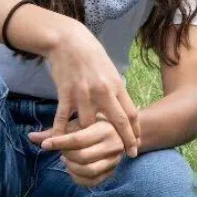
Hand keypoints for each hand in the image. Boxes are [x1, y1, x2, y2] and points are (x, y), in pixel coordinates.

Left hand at [29, 117, 123, 187]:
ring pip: (88, 171)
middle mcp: (114, 145)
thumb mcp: (77, 123)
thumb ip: (55, 131)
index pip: (78, 139)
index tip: (44, 145)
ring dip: (71, 167)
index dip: (59, 143)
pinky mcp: (112, 172)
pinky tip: (72, 168)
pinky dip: (77, 178)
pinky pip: (92, 182)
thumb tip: (30, 137)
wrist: (119, 131)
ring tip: (66, 159)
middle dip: (66, 155)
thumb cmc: (93, 124)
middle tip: (61, 150)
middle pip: (82, 157)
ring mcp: (115, 160)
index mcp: (106, 129)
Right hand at [41, 15, 140, 156]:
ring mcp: (83, 94)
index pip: (131, 113)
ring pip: (88, 125)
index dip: (136, 131)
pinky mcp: (65, 94)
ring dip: (87, 138)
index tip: (138, 143)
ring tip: (87, 150)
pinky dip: (60, 133)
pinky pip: (62, 119)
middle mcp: (103, 91)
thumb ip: (116, 91)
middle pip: (118, 122)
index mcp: (116, 85)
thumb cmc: (91, 56)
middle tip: (129, 155)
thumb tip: (124, 108)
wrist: (68, 41)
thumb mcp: (110, 71)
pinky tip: (59, 142)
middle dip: (125, 140)